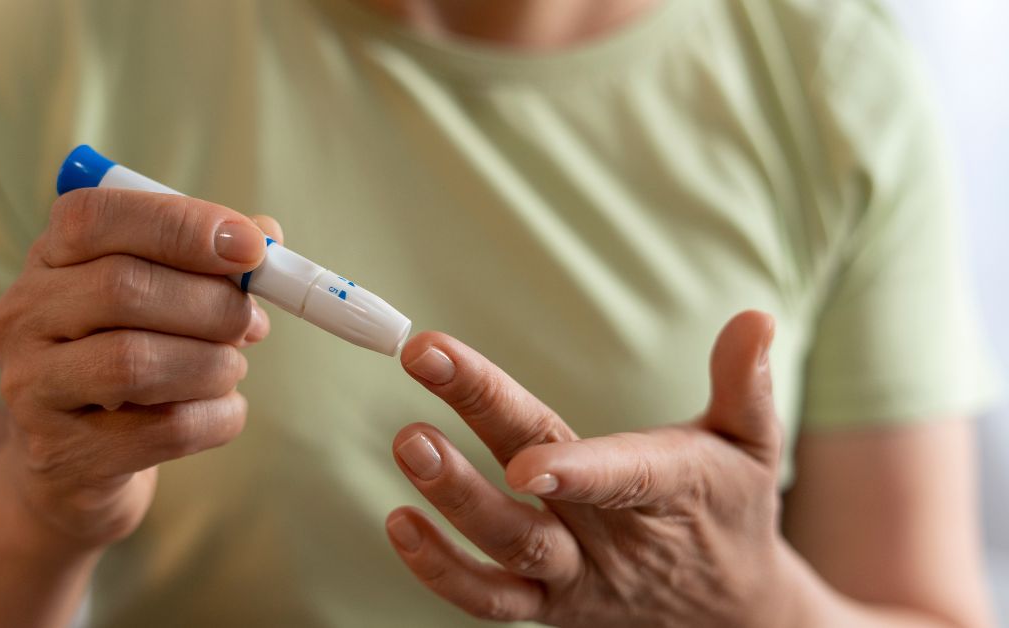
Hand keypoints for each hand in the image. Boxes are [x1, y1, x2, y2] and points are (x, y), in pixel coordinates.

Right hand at [0, 188, 282, 548]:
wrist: (78, 462)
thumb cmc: (131, 355)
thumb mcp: (160, 295)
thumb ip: (210, 257)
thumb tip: (266, 230)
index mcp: (49, 258)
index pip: (95, 217)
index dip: (181, 226)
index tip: (253, 249)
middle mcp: (23, 316)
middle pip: (123, 288)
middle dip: (213, 304)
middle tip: (255, 323)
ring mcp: (31, 388)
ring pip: (136, 363)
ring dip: (214, 365)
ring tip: (231, 369)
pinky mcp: (60, 453)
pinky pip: (164, 429)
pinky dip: (217, 417)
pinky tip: (222, 410)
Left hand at [386, 311, 796, 626]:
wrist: (731, 610)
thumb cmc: (731, 507)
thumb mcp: (754, 444)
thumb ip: (745, 383)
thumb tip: (755, 317)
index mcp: (670, 490)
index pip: (623, 479)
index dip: (577, 473)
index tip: (524, 461)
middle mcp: (615, 541)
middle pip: (542, 496)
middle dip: (479, 434)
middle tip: (425, 368)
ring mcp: (577, 578)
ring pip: (510, 550)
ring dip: (453, 500)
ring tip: (408, 443)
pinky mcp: (548, 606)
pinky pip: (490, 600)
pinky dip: (442, 571)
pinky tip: (401, 522)